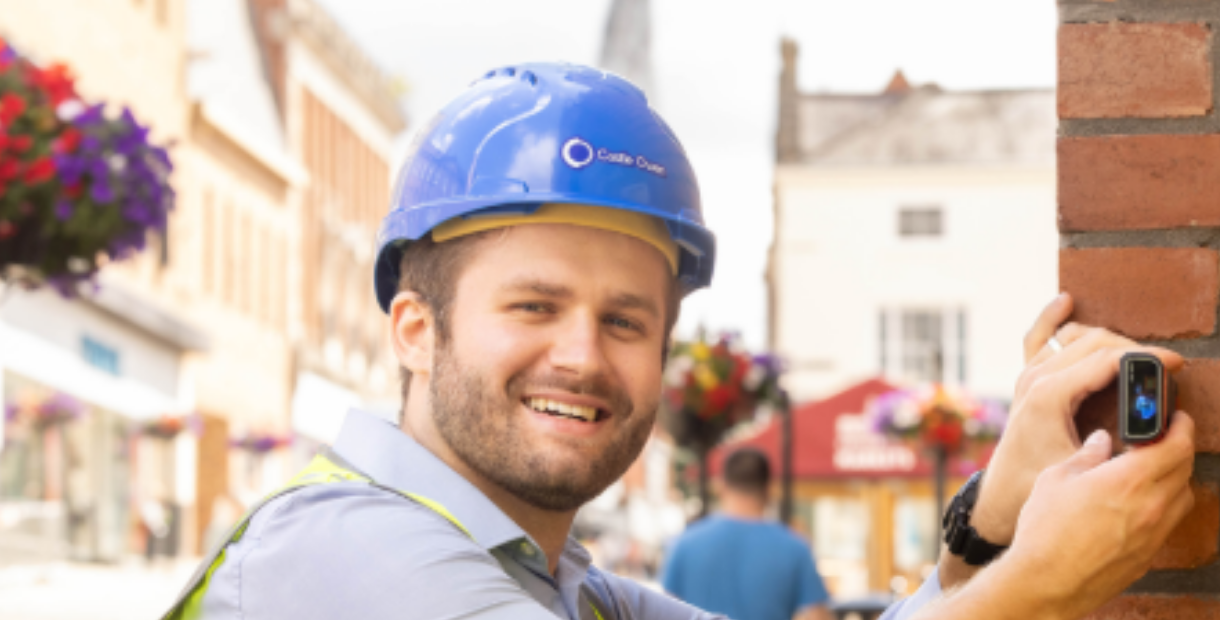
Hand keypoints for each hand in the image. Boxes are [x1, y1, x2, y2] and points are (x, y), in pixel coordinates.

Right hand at [917, 418, 1194, 619]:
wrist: (1047, 581)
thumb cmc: (1045, 529)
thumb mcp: (1056, 478)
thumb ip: (1086, 455)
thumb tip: (1101, 440)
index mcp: (1129, 479)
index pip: (1176, 443)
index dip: (1180, 424)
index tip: (1175, 416)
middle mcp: (1152, 505)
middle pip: (1185, 467)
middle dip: (1179, 446)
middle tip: (1164, 436)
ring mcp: (1154, 533)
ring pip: (1184, 494)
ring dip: (1175, 476)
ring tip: (1154, 469)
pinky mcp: (1149, 554)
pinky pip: (1170, 521)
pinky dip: (1165, 503)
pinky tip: (1141, 502)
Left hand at [971, 293, 1183, 544]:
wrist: (1001, 492)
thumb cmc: (1039, 482)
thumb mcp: (1084, 465)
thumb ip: (1116, 446)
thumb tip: (1153, 431)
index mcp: (1049, 394)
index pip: (1106, 359)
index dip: (1146, 358)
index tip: (1176, 363)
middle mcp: (1036, 376)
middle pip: (1095, 342)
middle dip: (1135, 350)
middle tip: (1165, 366)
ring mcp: (1029, 373)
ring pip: (1076, 336)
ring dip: (1109, 338)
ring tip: (1138, 355)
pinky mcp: (1026, 376)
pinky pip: (1038, 336)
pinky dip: (1051, 317)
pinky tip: (1065, 301)